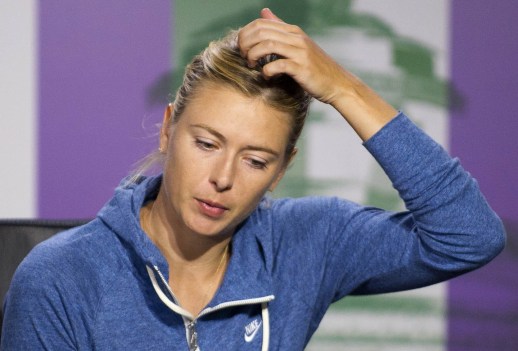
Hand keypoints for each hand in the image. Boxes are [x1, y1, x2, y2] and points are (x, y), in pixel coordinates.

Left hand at [238, 8, 396, 139]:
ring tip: (251, 65)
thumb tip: (264, 12)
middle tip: (243, 57)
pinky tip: (266, 76)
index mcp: (293, 31)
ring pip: (267, 46)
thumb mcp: (298, 44)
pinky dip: (267, 70)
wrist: (337, 83)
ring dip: (253, 56)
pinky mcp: (302, 68)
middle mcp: (297, 38)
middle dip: (246, 45)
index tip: (242, 49)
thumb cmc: (314, 67)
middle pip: (261, 32)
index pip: (261, 23)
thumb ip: (280, 29)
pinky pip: (278, 65)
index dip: (246, 35)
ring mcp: (300, 52)